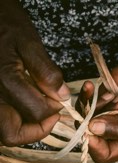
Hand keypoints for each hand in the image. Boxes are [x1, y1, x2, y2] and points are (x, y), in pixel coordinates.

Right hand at [0, 0, 69, 145]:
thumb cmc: (5, 25)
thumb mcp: (29, 43)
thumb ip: (46, 72)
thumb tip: (62, 97)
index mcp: (5, 81)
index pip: (35, 113)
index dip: (53, 111)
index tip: (60, 100)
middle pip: (12, 134)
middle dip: (37, 128)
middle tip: (50, 114)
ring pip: (4, 132)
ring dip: (24, 129)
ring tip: (39, 112)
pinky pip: (1, 122)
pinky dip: (15, 122)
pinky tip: (26, 108)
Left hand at [76, 59, 117, 162]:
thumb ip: (117, 127)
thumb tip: (93, 130)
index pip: (104, 155)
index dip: (94, 146)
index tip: (90, 129)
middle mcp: (109, 135)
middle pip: (89, 138)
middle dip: (96, 120)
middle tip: (110, 103)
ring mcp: (99, 119)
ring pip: (83, 120)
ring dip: (96, 105)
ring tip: (113, 95)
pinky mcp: (92, 105)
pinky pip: (81, 105)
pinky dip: (85, 95)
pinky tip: (89, 87)